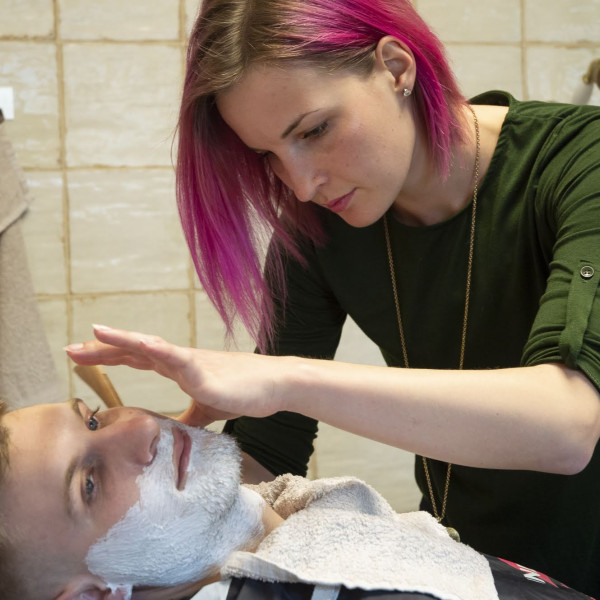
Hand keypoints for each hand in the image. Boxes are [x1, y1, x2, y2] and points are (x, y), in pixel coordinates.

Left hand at [65, 325, 284, 426]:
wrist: (275, 386)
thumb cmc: (246, 392)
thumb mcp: (210, 408)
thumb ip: (191, 415)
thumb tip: (177, 431)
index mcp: (179, 368)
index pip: (138, 359)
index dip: (111, 356)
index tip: (83, 358)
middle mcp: (180, 360)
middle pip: (134, 350)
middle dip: (102, 349)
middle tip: (71, 351)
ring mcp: (191, 362)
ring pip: (150, 347)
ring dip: (121, 339)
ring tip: (94, 332)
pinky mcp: (204, 370)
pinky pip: (176, 357)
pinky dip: (155, 348)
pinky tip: (138, 343)